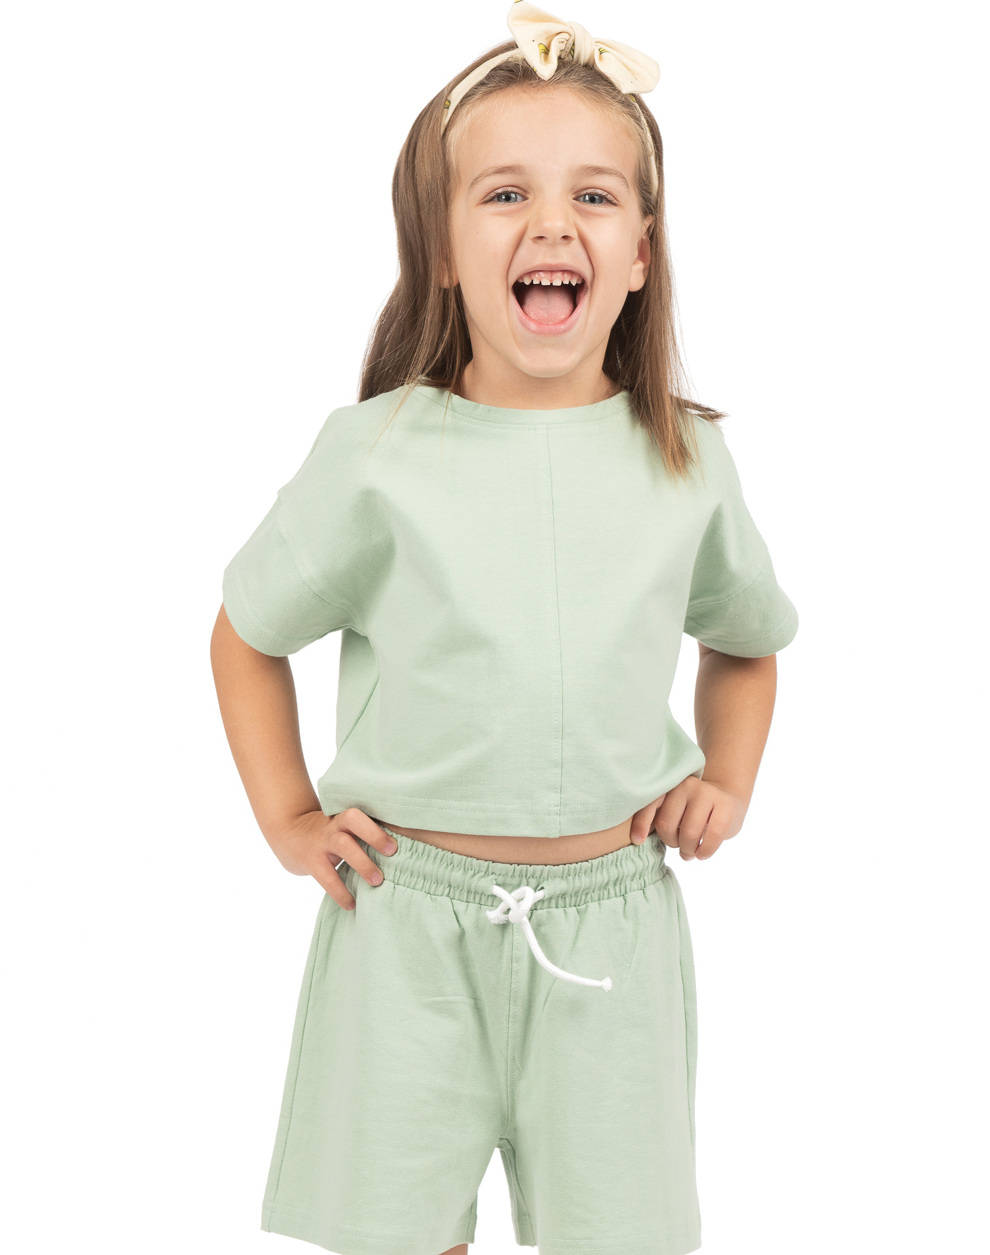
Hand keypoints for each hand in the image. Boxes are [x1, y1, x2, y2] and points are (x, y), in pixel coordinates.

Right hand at [269, 806, 397, 910]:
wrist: (289, 834)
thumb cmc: (329, 833)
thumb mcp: (343, 826)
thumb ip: (365, 832)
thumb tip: (404, 849)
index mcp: (345, 815)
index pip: (363, 811)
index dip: (380, 821)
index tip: (397, 840)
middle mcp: (334, 824)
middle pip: (353, 820)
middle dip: (374, 835)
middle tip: (393, 853)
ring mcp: (322, 841)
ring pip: (343, 845)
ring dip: (362, 863)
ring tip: (377, 881)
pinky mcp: (311, 860)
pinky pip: (327, 877)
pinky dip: (340, 892)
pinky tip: (351, 904)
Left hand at [629, 776, 747, 860]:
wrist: (728, 800)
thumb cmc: (692, 811)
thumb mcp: (673, 809)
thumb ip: (657, 818)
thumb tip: (638, 839)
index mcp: (669, 785)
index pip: (649, 805)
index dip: (641, 824)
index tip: (637, 841)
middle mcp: (686, 785)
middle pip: (667, 824)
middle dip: (672, 843)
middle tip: (679, 846)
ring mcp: (707, 792)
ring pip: (689, 832)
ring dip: (688, 850)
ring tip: (691, 851)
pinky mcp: (726, 805)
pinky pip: (713, 835)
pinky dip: (705, 851)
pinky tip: (703, 854)